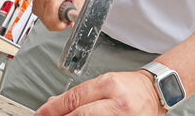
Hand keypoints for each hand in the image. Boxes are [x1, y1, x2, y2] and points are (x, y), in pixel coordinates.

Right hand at [32, 0, 85, 30]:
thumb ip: (77, 10)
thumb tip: (73, 23)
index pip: (51, 20)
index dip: (60, 25)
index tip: (67, 21)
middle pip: (46, 22)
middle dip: (58, 22)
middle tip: (67, 12)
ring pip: (42, 20)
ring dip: (53, 18)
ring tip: (61, 7)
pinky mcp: (35, 1)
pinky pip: (40, 15)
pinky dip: (48, 14)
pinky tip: (55, 7)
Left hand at [34, 70, 165, 115]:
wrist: (154, 92)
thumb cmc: (130, 86)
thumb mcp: (105, 82)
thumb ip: (81, 93)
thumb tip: (55, 104)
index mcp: (109, 85)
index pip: (75, 97)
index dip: (54, 108)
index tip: (40, 114)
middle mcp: (116, 102)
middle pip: (80, 114)